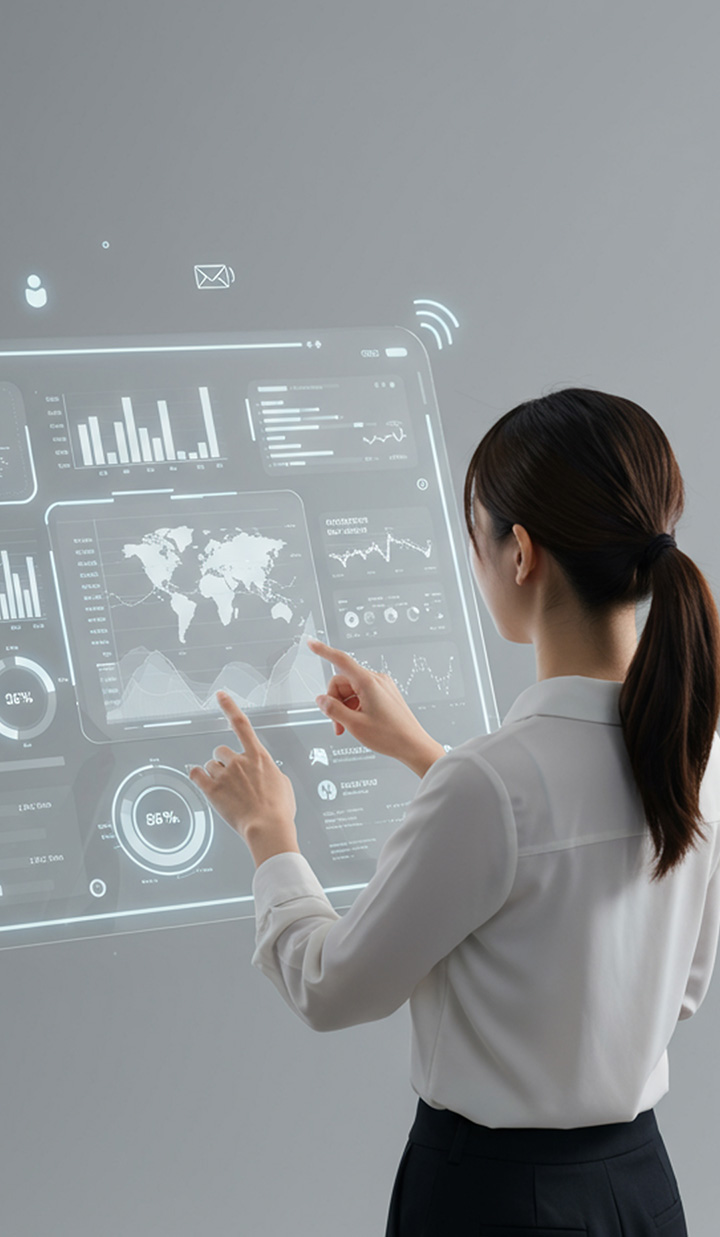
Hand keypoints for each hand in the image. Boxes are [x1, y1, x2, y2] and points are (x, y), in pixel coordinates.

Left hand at [189, 692, 299, 867]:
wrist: (268, 828)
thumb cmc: (279, 810)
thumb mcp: (282, 784)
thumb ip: (269, 771)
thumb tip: (264, 772)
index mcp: (259, 757)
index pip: (241, 724)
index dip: (229, 707)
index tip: (221, 696)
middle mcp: (240, 761)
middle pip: (221, 751)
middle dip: (223, 762)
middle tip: (231, 778)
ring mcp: (225, 775)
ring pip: (209, 765)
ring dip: (214, 775)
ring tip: (226, 791)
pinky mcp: (213, 790)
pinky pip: (197, 775)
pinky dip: (197, 777)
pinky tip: (202, 782)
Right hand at [307, 638, 445, 777]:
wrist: (413, 745)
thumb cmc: (391, 736)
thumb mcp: (354, 725)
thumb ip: (333, 709)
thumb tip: (321, 700)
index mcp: (368, 682)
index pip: (340, 660)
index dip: (323, 651)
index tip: (312, 644)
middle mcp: (376, 680)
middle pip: (343, 681)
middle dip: (335, 702)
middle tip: (336, 723)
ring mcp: (382, 686)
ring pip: (351, 690)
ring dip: (344, 707)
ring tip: (347, 727)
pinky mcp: (385, 694)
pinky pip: (362, 694)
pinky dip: (355, 707)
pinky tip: (357, 722)